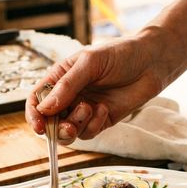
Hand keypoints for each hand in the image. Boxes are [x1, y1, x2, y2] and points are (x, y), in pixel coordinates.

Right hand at [25, 35, 163, 144]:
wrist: (152, 62)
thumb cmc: (120, 54)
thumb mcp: (90, 63)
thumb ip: (67, 86)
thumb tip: (45, 108)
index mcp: (60, 78)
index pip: (37, 100)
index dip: (34, 115)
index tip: (39, 126)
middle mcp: (69, 96)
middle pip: (50, 121)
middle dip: (56, 128)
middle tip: (68, 127)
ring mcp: (84, 110)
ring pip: (68, 131)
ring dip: (77, 125)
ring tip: (90, 109)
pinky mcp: (100, 121)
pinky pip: (88, 133)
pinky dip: (94, 125)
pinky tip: (105, 109)